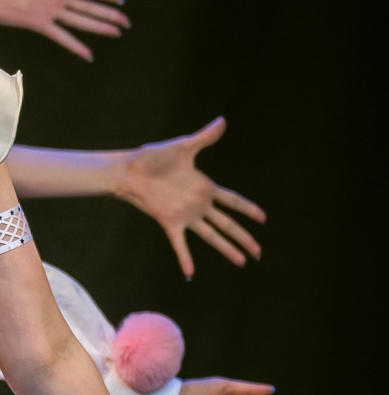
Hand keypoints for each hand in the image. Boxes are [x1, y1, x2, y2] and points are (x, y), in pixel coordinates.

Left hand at [0, 0, 129, 59]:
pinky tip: (89, 56)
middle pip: (89, 7)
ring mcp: (49, 12)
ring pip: (82, 21)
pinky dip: (75, 46)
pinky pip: (62, 36)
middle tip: (128, 22)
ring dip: (100, 27)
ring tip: (118, 33)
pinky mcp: (39, 23)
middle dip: (109, 14)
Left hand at [114, 117, 265, 276]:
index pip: (232, 201)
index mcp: (205, 188)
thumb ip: (205, 137)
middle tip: (259, 252)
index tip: (263, 218)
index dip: (248, 209)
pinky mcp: (169, 222)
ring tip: (241, 263)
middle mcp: (199, 205)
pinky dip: (184, 258)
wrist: (130, 171)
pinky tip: (190, 273)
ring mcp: (185, 215)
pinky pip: (180, 244)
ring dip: (226, 249)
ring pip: (211, 236)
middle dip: (244, 238)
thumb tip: (223, 120)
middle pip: (227, 224)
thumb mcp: (184, 147)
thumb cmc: (154, 158)